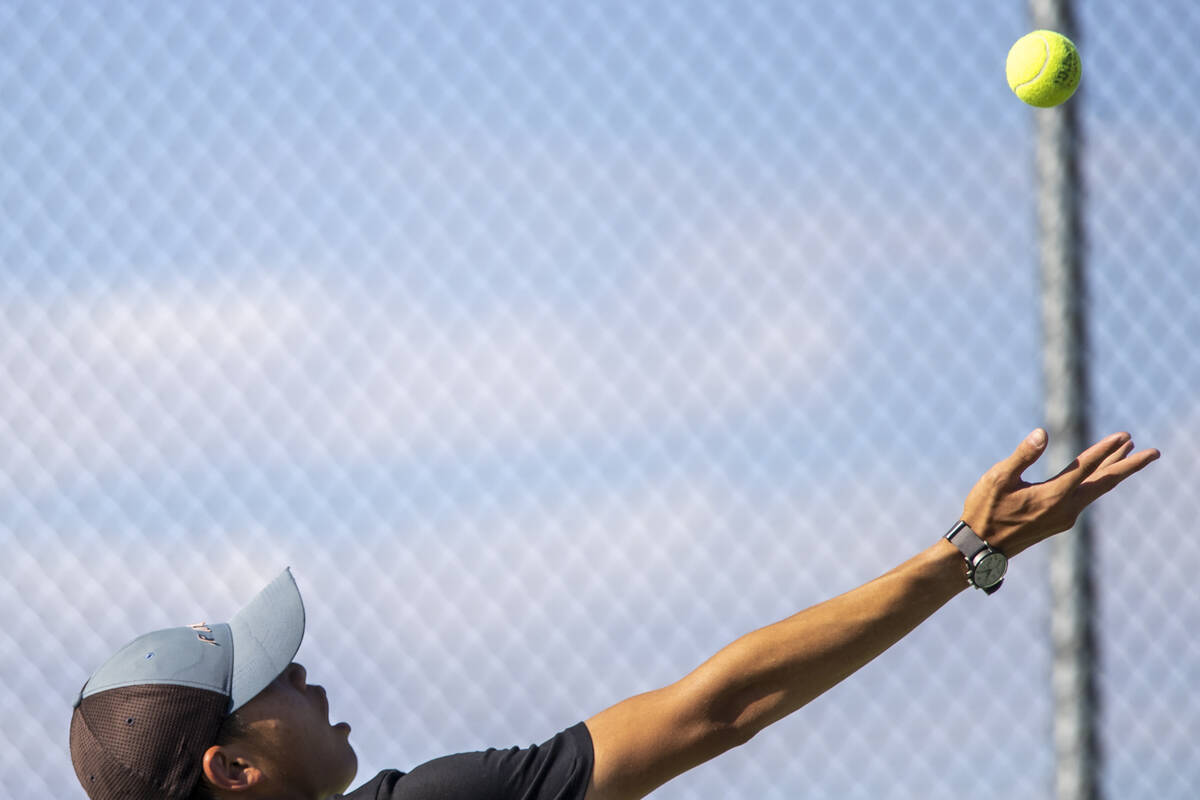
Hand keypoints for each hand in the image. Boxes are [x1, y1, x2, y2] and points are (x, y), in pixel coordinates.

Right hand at [961, 428, 1159, 556]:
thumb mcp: (998, 478)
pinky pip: (1085, 499)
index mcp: (1052, 495)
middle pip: (1105, 483)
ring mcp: (1064, 518)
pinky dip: (1097, 483)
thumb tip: (1043, 433)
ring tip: (1128, 454)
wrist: (981, 548)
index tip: (1125, 436)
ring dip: (1113, 471)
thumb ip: (1023, 455)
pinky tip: (1097, 477)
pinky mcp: (1058, 523)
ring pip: (1096, 490)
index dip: (1106, 449)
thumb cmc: (985, 509)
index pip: (1086, 467)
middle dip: (1130, 466)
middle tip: (1153, 452)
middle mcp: (1065, 508)